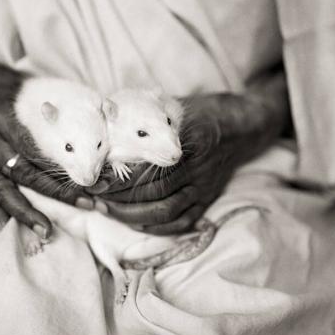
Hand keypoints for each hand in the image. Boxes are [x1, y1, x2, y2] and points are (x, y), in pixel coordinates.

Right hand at [0, 59, 91, 237]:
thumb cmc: (17, 90)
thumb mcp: (38, 90)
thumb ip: (63, 108)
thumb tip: (105, 114)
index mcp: (9, 119)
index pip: (38, 149)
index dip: (64, 168)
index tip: (92, 179)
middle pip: (26, 173)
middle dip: (57, 192)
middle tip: (87, 203)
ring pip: (3, 189)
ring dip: (26, 212)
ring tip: (46, 231)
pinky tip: (8, 227)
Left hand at [87, 72, 289, 234]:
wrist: (243, 125)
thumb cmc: (201, 112)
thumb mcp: (174, 107)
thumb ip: (145, 118)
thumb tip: (106, 125)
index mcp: (187, 141)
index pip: (146, 168)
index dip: (117, 179)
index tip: (93, 180)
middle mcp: (197, 168)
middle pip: (152, 193)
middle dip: (117, 199)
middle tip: (91, 198)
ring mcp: (205, 186)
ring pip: (166, 212)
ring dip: (131, 216)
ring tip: (106, 210)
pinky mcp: (208, 199)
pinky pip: (182, 221)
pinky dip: (156, 227)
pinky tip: (134, 223)